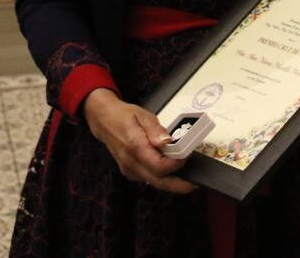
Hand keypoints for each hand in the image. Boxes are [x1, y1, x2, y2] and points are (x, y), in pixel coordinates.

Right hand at [82, 89, 196, 192]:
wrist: (104, 121)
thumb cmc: (124, 116)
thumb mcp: (143, 115)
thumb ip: (156, 129)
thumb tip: (168, 141)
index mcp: (135, 147)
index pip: (159, 166)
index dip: (176, 164)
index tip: (187, 154)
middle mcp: (131, 163)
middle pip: (159, 182)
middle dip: (179, 185)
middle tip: (195, 182)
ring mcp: (129, 170)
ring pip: (154, 183)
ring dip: (171, 182)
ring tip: (186, 173)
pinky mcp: (130, 173)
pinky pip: (149, 179)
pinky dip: (162, 177)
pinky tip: (170, 168)